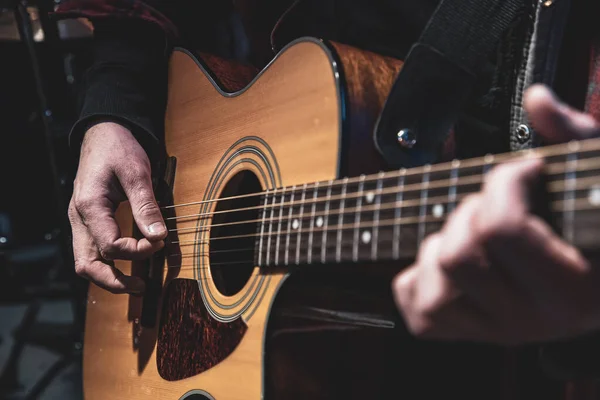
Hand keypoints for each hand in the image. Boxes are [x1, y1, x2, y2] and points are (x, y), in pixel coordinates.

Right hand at [68, 122, 166, 293]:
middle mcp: (79, 218)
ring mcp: (81, 221)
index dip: (139, 251)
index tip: (162, 242)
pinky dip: (109, 262)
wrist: (103, 133)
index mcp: (90, 207)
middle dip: (114, 281)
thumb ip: (147, 206)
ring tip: (137, 283)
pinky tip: (130, 263)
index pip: (112, 246)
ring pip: (86, 262)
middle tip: (142, 286)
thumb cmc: (118, 148)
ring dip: (109, 276)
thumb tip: (159, 237)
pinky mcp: (88, 220)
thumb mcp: (136, 172)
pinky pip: (92, 250)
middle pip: (87, 265)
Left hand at [392, 84, 599, 344]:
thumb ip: (573, 135)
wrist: (593, 284)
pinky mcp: (464, 333)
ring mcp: (493, 331)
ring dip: (443, 243)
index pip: (501, 230)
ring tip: (476, 232)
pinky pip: (414, 304)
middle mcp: (531, 321)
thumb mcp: (595, 177)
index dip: (503, 184)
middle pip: (457, 254)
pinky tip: (449, 260)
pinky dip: (417, 275)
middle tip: (498, 202)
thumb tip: (536, 99)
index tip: (522, 170)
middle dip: (471, 211)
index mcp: (572, 290)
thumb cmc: (593, 224)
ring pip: (433, 283)